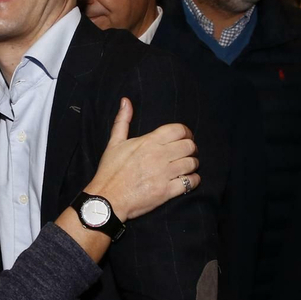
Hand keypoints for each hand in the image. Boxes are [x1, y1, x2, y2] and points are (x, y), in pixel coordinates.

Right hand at [84, 97, 197, 221]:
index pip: (178, 130)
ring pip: (192, 163)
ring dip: (192, 164)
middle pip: (189, 146)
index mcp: (148, 141)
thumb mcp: (114, 143)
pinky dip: (193, 180)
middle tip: (186, 153)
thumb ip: (123, 121)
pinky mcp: (166, 191)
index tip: (185, 137)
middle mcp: (159, 155)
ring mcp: (164, 174)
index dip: (186, 133)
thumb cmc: (110, 171)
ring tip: (187, 167)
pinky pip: (190, 182)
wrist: (107, 198)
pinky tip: (187, 180)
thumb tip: (126, 101)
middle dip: (191, 148)